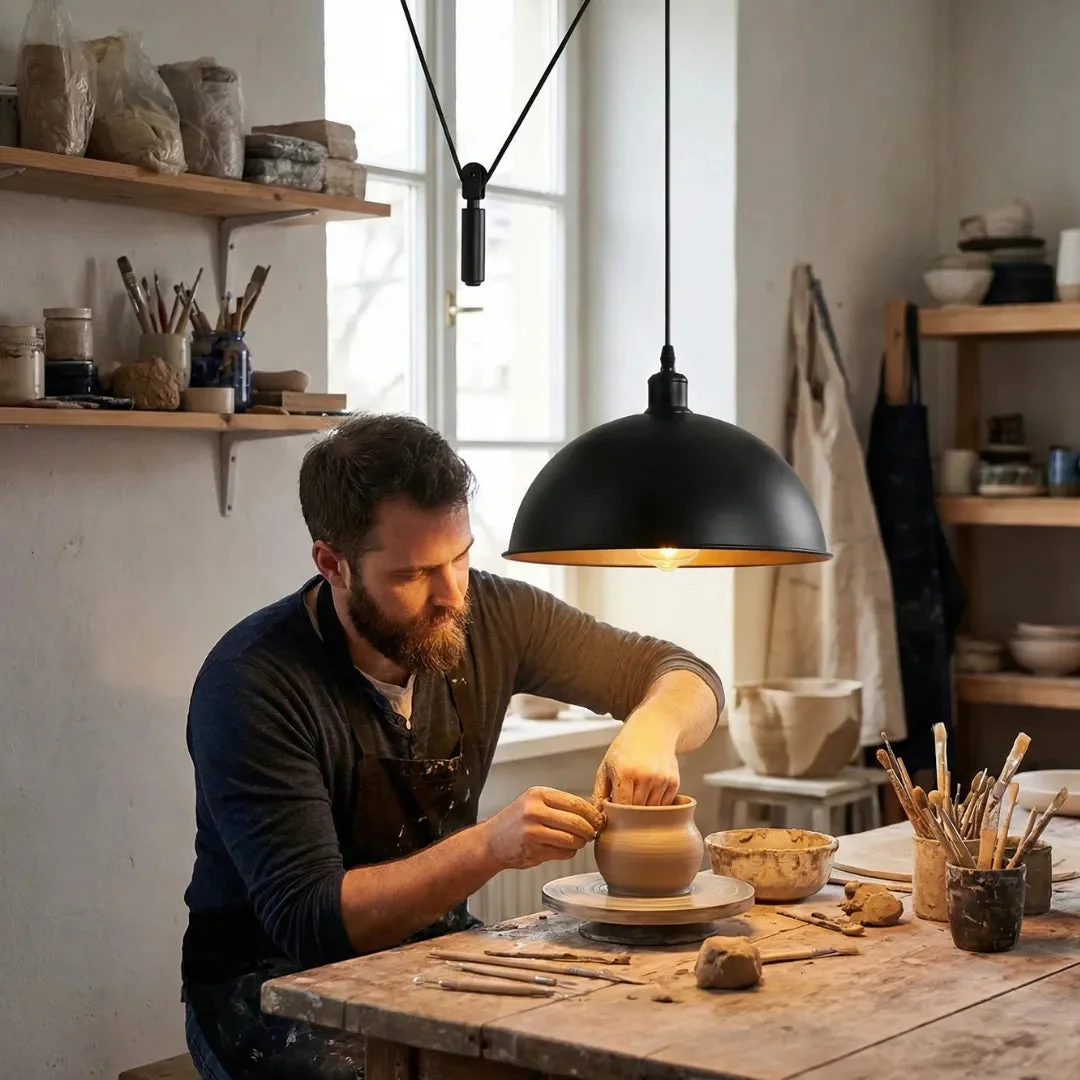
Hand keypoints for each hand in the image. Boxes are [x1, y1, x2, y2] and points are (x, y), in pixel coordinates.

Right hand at [482, 787, 604, 870]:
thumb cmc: (516, 821)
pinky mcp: (533, 850)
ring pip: (572, 839)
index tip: (598, 819)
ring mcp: (533, 831)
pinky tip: (564, 848)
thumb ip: (559, 805)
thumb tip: (593, 813)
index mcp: (538, 794)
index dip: (592, 813)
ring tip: (578, 841)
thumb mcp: (534, 802)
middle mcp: (534, 811)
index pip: (576, 803)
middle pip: (576, 822)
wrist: (491, 841)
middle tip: (592, 833)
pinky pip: (563, 853)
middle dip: (590, 830)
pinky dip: (569, 852)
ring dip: (580, 843)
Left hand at [593, 714, 679, 805]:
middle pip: (637, 812)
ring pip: (652, 810)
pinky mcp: (674, 782)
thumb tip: (598, 816)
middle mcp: (645, 776)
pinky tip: (650, 791)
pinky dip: (657, 804)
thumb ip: (599, 793)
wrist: (653, 730)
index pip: (621, 807)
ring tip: (637, 794)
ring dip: (644, 809)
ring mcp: (661, 779)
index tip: (614, 812)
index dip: (617, 814)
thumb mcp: (606, 766)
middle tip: (625, 804)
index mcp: (625, 771)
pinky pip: (665, 805)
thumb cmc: (626, 748)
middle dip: (630, 814)